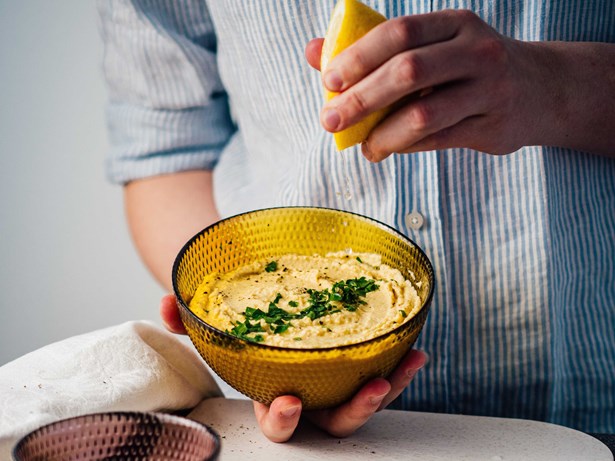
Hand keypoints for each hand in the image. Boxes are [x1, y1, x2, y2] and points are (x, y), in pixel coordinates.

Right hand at [159, 294, 427, 441]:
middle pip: (332, 421)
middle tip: (369, 391)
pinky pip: (379, 373)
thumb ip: (189, 318)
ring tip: (405, 365)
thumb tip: (168, 305)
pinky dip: (398, 364)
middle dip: (351, 412)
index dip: (280, 419)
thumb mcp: (214, 324)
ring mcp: (333, 384)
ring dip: (388, 388)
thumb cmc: (240, 326)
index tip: (285, 403)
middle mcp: (308, 395)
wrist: (265, 314)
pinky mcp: (354, 367)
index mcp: (271, 392)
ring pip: (363, 401)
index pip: (275, 420)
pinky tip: (414, 348)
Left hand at [307, 9, 555, 159]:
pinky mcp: (493, 127)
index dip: (360, 55)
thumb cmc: (468, 66)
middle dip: (361, 99)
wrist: (542, 89)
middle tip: (329, 120)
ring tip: (362, 146)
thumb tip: (314, 53)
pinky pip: (437, 141)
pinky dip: (404, 147)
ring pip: (423, 115)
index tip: (329, 80)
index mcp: (455, 23)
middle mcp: (477, 51)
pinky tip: (386, 148)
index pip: (400, 32)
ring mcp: (490, 90)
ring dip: (382, 134)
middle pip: (407, 72)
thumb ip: (374, 49)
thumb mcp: (432, 46)